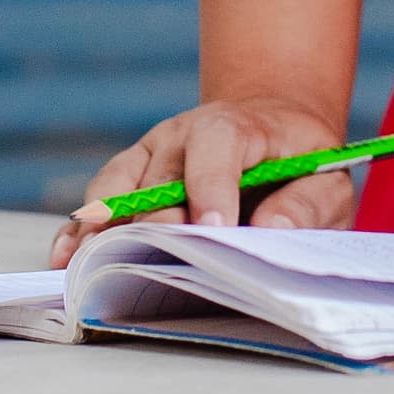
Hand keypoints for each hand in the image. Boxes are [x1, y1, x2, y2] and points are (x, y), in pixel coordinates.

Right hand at [49, 94, 352, 268]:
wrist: (271, 128)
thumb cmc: (300, 162)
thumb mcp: (327, 180)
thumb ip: (307, 204)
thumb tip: (272, 229)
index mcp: (235, 126)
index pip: (217, 146)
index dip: (211, 186)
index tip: (212, 228)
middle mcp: (182, 134)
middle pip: (159, 177)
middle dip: (158, 224)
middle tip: (154, 265)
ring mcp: (151, 154)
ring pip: (118, 188)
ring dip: (104, 228)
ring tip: (88, 267)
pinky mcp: (130, 175)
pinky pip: (99, 200)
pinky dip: (80, 228)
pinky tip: (65, 257)